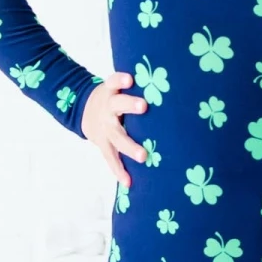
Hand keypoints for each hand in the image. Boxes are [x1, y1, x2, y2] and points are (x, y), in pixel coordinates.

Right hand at [82, 72, 148, 187]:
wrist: (84, 110)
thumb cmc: (115, 97)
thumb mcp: (119, 88)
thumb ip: (139, 86)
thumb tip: (176, 85)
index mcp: (111, 92)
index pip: (113, 82)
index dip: (120, 80)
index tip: (130, 79)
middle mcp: (107, 108)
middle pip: (116, 105)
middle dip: (129, 106)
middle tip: (144, 106)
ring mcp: (104, 128)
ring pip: (116, 136)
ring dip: (129, 147)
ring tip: (143, 156)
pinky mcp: (102, 144)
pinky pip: (110, 158)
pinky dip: (119, 170)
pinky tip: (128, 182)